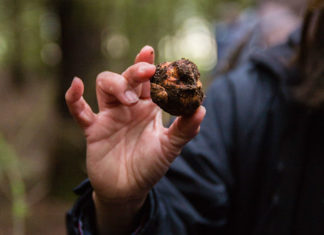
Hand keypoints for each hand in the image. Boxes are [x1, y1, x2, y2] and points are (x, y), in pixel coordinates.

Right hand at [65, 46, 205, 232]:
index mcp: (148, 108)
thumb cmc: (150, 166)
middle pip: (127, 78)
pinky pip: (79, 110)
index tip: (151, 52)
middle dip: (135, 71)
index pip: (148, 81)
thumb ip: (184, 129)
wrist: (128, 190)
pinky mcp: (93, 129)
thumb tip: (201, 109)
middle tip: (147, 72)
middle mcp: (128, 108)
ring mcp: (109, 116)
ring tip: (129, 100)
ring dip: (116, 85)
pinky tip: (76, 84)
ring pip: (105, 86)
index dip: (148, 66)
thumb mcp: (170, 148)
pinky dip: (74, 98)